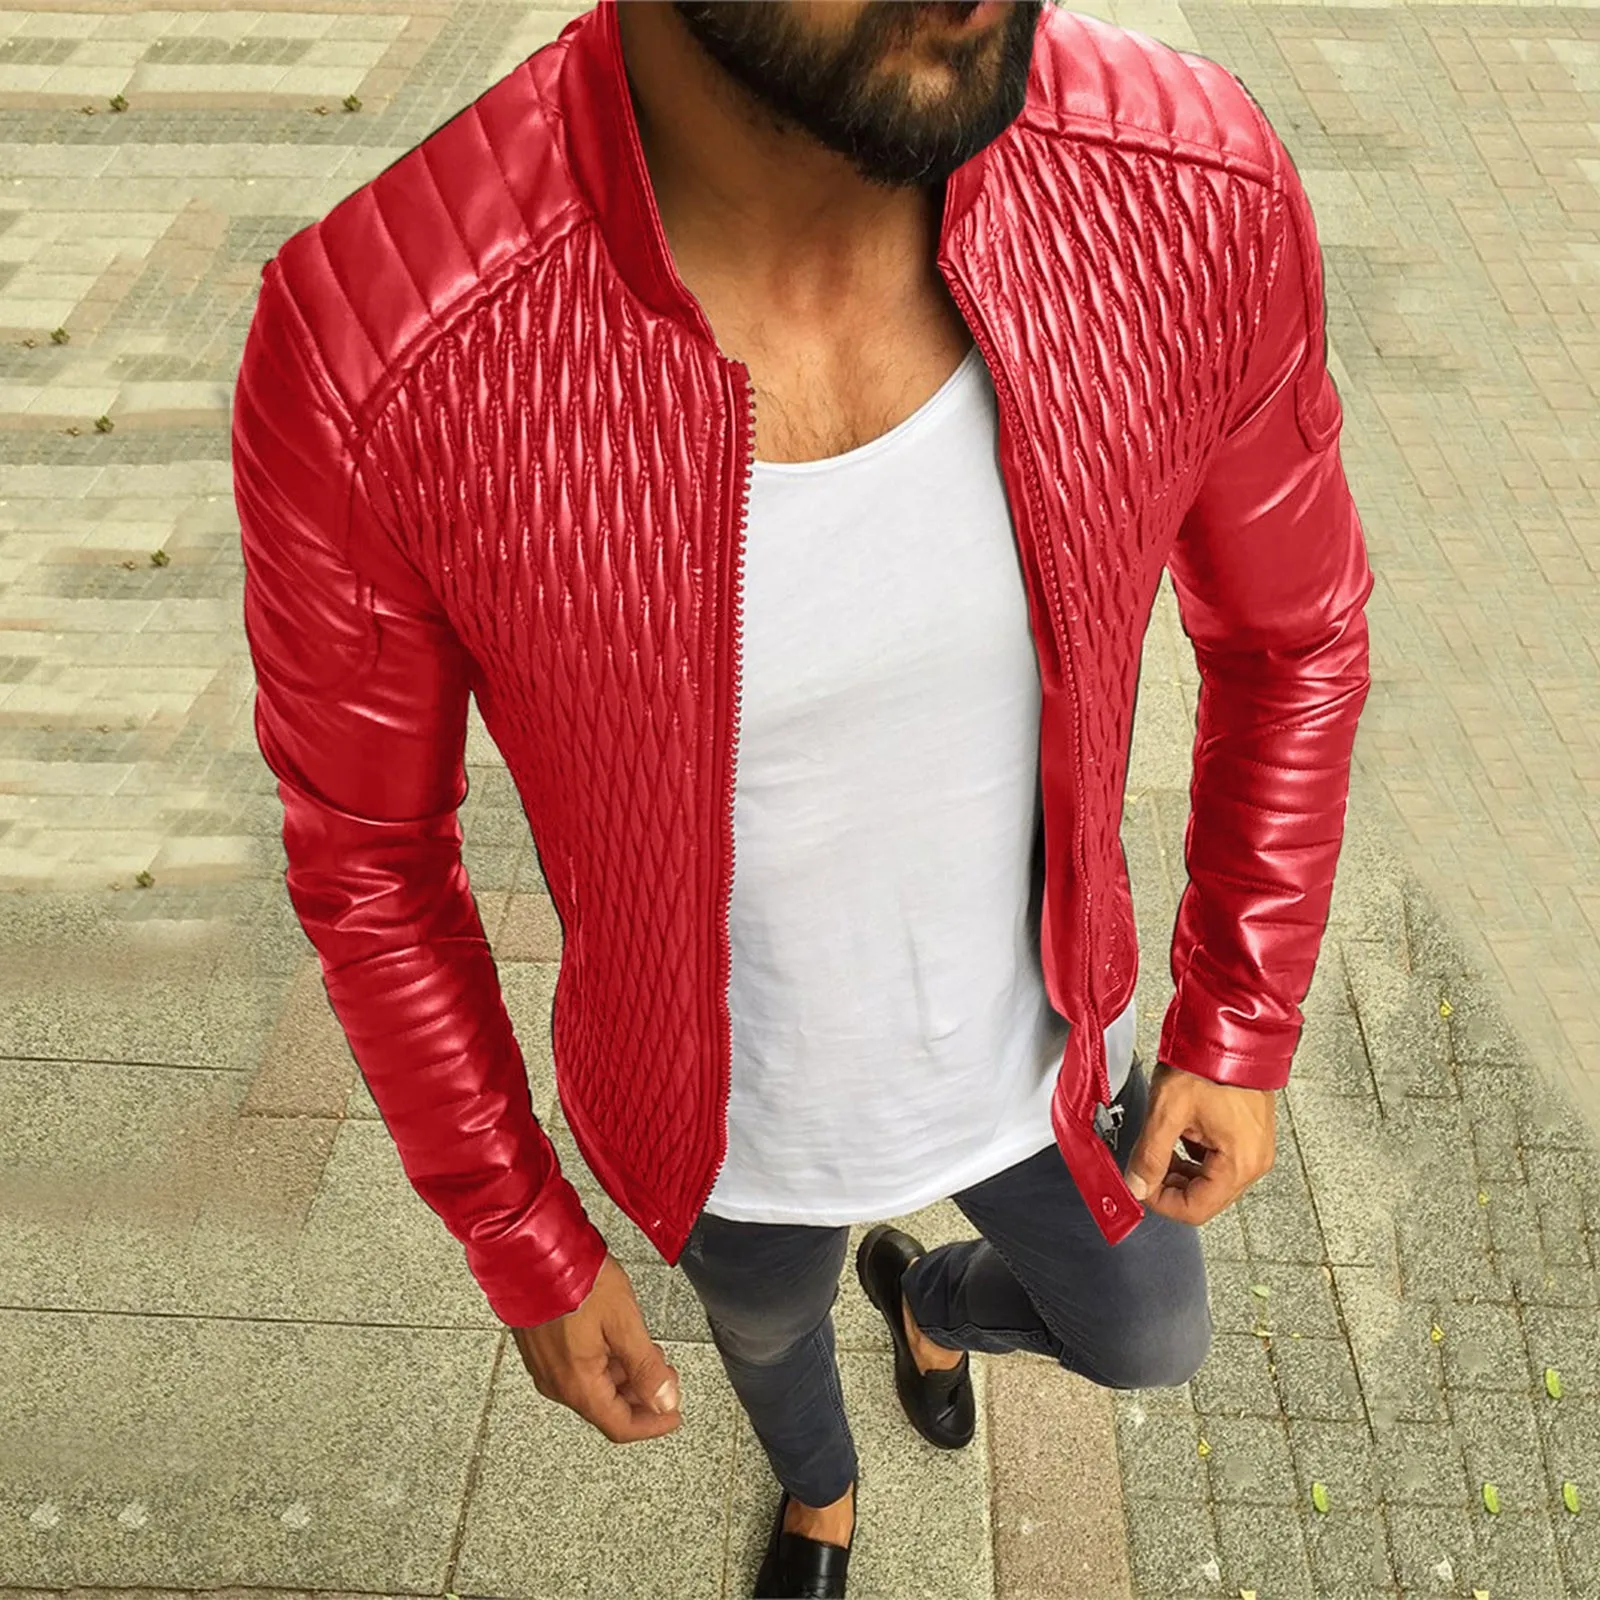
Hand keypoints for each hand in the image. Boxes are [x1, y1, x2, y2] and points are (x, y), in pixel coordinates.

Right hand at [510, 1252, 681, 1442]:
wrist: (531, 1251)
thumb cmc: (574, 1279)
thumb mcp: (624, 1321)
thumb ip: (646, 1366)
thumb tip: (665, 1400)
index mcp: (577, 1384)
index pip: (620, 1426)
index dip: (652, 1423)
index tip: (673, 1414)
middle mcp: (556, 1382)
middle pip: (606, 1408)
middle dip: (642, 1396)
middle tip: (666, 1374)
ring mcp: (544, 1366)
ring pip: (592, 1388)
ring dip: (624, 1377)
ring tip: (646, 1351)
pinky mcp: (539, 1349)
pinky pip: (575, 1370)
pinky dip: (603, 1364)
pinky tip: (617, 1341)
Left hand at [1124, 1061, 1276, 1224]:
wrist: (1230, 1030)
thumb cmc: (1207, 1063)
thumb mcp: (1167, 1111)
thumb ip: (1149, 1155)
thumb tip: (1136, 1185)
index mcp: (1240, 1163)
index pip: (1196, 1209)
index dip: (1161, 1202)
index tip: (1139, 1186)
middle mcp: (1254, 1161)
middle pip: (1205, 1198)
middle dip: (1169, 1185)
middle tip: (1144, 1165)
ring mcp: (1255, 1148)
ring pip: (1210, 1181)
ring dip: (1180, 1170)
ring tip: (1161, 1144)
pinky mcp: (1249, 1135)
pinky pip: (1218, 1161)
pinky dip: (1193, 1156)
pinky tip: (1179, 1134)